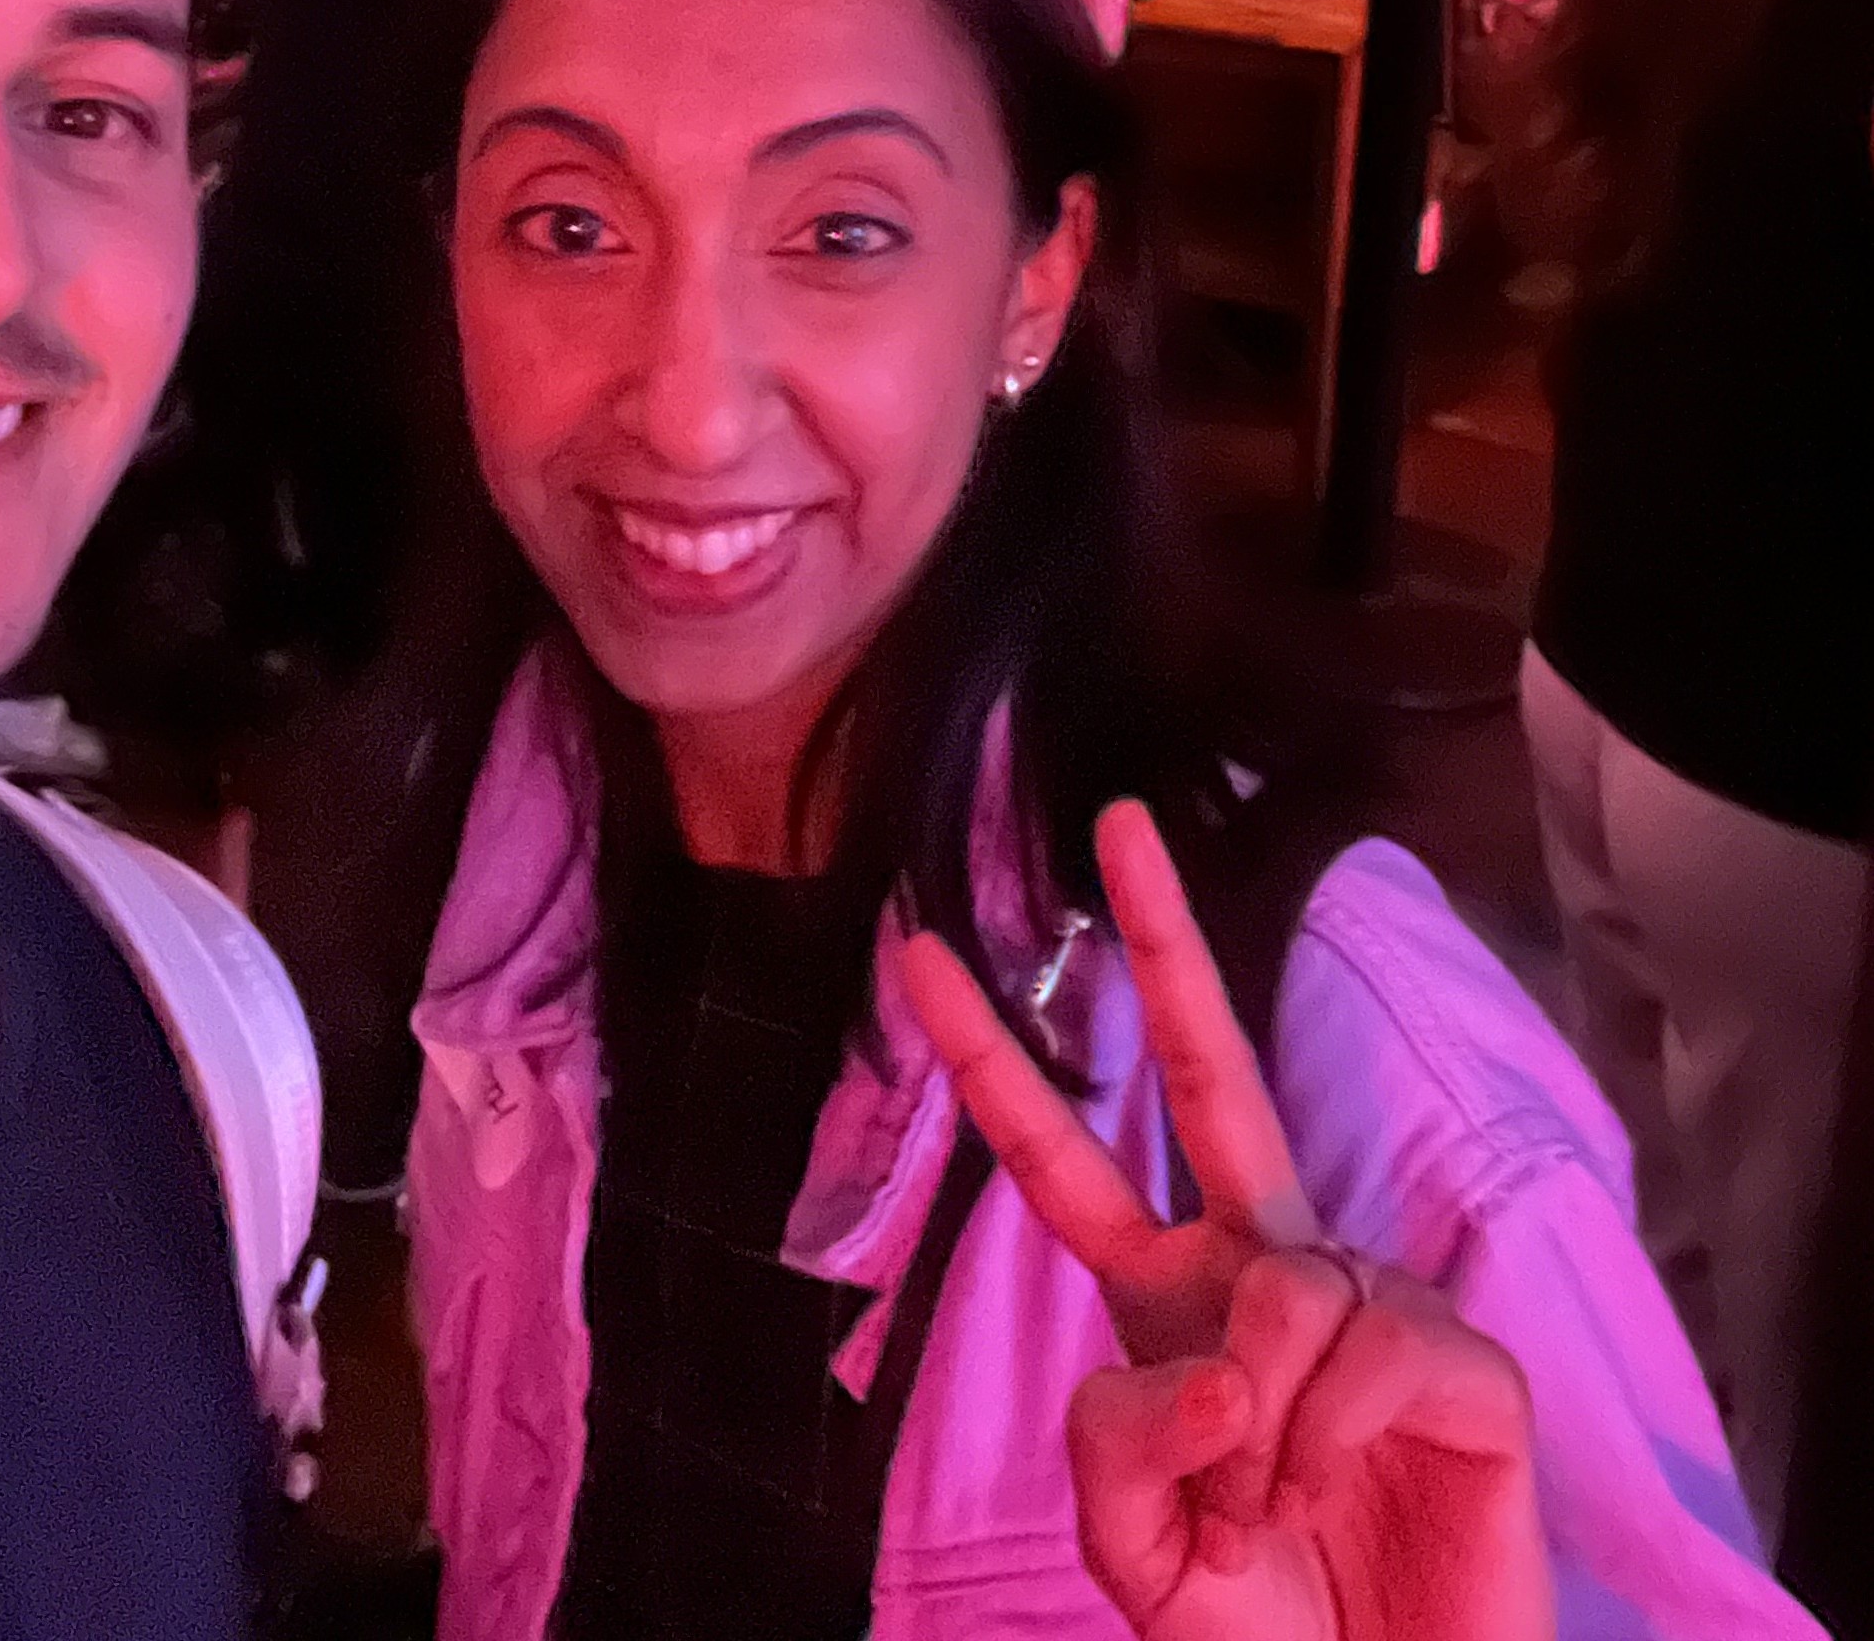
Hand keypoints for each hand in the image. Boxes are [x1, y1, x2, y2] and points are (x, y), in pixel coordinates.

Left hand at [902, 807, 1552, 1639]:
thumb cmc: (1269, 1627)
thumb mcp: (1137, 1559)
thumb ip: (1120, 1451)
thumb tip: (1217, 1356)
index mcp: (1168, 1304)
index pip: (1064, 1163)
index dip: (990, 1064)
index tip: (919, 953)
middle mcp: (1264, 1270)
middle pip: (1214, 1076)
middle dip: (1164, 942)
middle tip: (1118, 820)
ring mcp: (1368, 1300)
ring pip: (1276, 1291)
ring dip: (1255, 1438)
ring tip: (1277, 1518)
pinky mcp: (1462, 1362)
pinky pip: (1362, 1353)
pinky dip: (1327, 1443)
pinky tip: (1344, 1489)